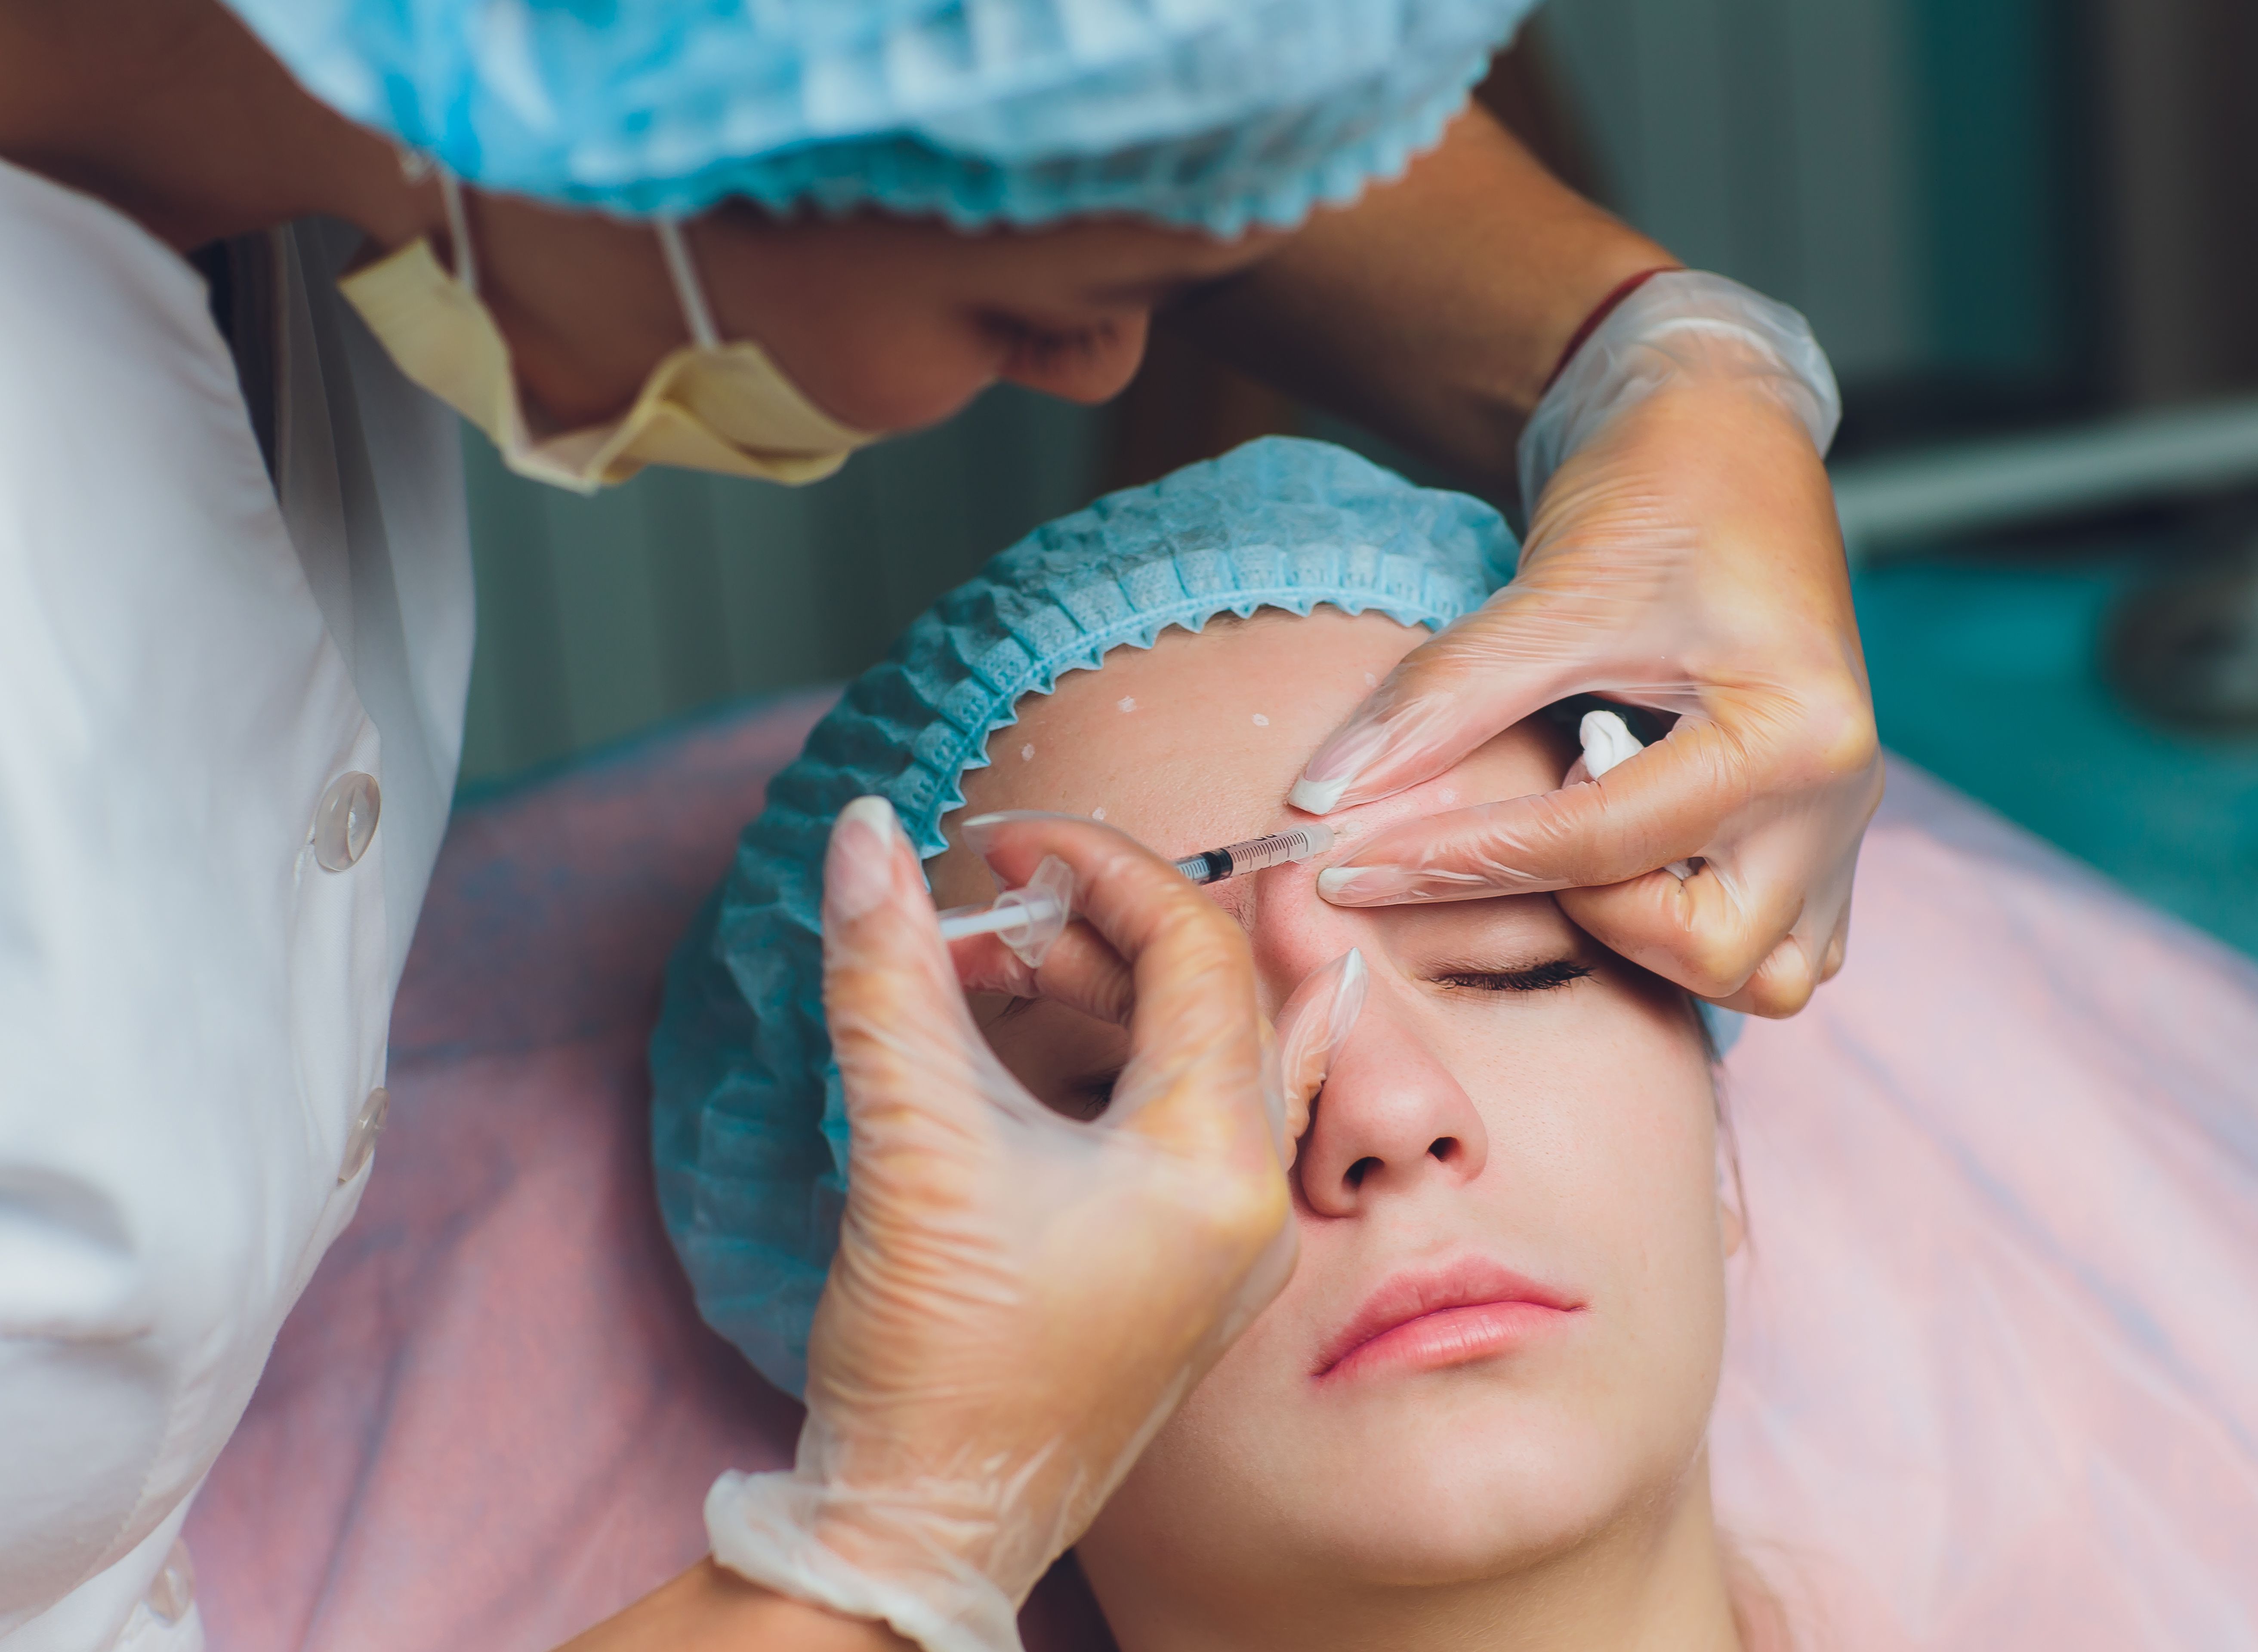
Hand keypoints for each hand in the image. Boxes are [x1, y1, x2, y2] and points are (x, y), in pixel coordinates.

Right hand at [706, 800, 1360, 1651]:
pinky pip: (1178, 1119)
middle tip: (985, 904)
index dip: (1101, 868)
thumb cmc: (936, 1366)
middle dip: (1094, 928)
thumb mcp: (911, 1145)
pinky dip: (1110, 1057)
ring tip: (977, 968)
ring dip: (1094, 991)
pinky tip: (1035, 1029)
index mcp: (1217, 1165)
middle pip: (1205, 996)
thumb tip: (863, 832)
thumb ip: (888, 974)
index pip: (1195, 950)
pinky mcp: (1179, 1265)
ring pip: (1189, 1056)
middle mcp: (1249, 1199)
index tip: (1005, 841)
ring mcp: (1223, 1240)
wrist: (925, 1530)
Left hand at [1289, 273, 1883, 1016]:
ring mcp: (1841, 825)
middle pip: (1711, 950)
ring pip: (1760, 972)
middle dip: (1593, 915)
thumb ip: (1441, 701)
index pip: (1601, 846)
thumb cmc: (1660, 496)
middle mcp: (1838, 797)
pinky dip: (1695, 929)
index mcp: (1796, 733)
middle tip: (1523, 830)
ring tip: (1584, 840)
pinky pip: (1776, 947)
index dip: (1461, 862)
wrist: (1725, 441)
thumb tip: (1327, 795)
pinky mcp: (1821, 834)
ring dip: (1653, 937)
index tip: (1351, 868)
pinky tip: (1627, 859)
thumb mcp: (1548, 592)